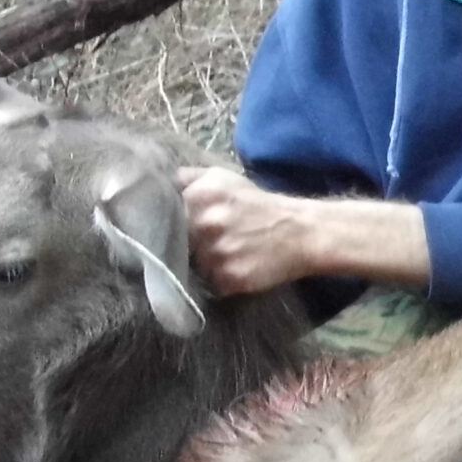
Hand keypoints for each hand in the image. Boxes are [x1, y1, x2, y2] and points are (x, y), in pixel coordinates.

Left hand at [180, 169, 431, 296]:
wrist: (301, 232)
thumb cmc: (260, 205)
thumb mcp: (225, 179)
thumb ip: (189, 178)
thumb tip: (159, 183)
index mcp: (201, 195)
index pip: (164, 215)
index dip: (170, 223)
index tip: (178, 228)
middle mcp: (206, 223)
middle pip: (176, 243)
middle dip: (187, 244)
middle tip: (208, 243)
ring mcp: (217, 253)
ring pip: (193, 266)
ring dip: (204, 264)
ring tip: (226, 255)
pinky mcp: (230, 278)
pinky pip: (212, 284)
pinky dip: (221, 279)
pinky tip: (236, 267)